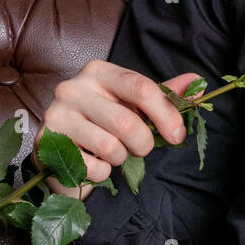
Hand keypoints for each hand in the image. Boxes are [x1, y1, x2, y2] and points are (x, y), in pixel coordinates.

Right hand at [33, 59, 201, 199]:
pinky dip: (103, 173)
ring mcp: (56, 115)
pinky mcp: (47, 144)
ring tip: (114, 153)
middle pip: (128, 122)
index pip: (142, 88)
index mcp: (98, 71)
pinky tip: (95, 163)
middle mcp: (73, 87)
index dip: (167, 114)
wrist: (61, 149)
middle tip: (140, 148)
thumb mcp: (133, 104)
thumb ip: (163, 94)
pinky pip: (92, 167)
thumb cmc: (103, 122)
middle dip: (143, 143)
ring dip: (121, 157)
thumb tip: (197, 82)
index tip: (177, 135)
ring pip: (110, 146)